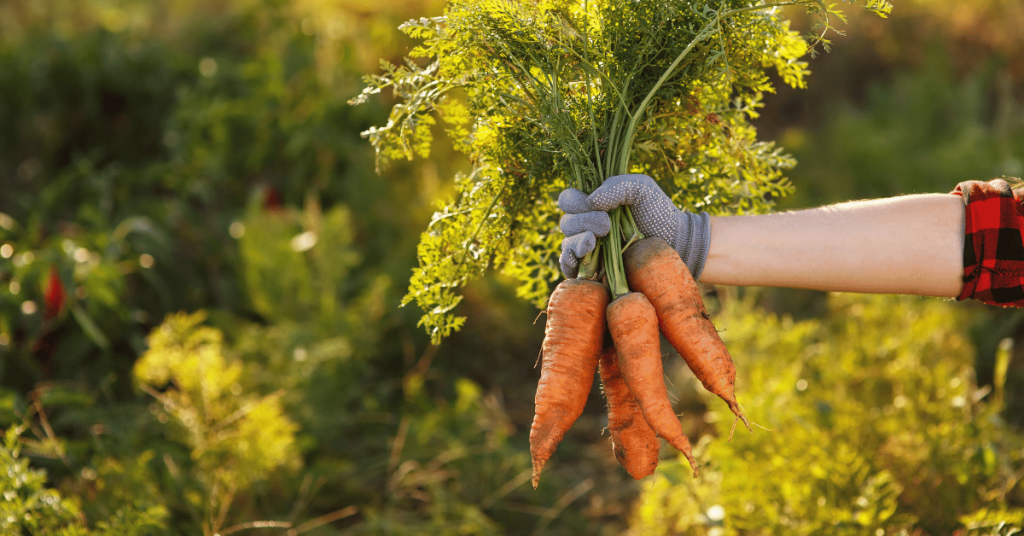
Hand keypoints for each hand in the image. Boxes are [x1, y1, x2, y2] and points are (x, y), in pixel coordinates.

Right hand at [558, 174, 710, 278]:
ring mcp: (589, 249)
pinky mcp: (593, 270)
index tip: (596, 205)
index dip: (575, 202)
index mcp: (593, 204)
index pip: (568, 200)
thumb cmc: (658, 212)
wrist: (675, 243)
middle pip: (566, 223)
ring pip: (566, 245)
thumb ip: (617, 186)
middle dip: (582, 222)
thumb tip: (591, 201)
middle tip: (606, 225)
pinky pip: (570, 268)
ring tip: (593, 242)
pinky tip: (577, 261)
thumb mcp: (641, 188)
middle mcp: (587, 225)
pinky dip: (568, 264)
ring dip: (576, 243)